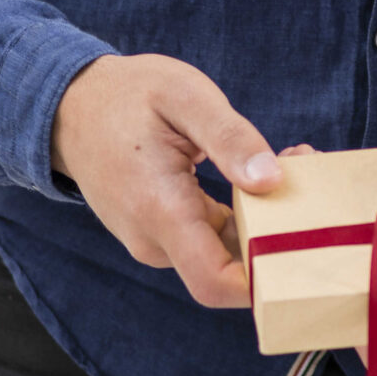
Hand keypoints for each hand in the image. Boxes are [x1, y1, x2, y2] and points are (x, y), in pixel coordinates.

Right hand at [49, 54, 280, 308]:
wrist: (69, 106)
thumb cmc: (126, 94)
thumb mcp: (183, 95)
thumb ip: (229, 137)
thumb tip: (271, 179)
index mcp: (159, 209)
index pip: (214, 280)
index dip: (262, 279)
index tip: (302, 241)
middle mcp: (153, 238)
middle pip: (227, 268)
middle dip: (276, 235)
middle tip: (306, 171)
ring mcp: (155, 240)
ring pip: (221, 254)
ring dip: (262, 222)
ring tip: (289, 161)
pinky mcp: (160, 232)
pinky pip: (207, 239)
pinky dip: (240, 216)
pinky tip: (259, 176)